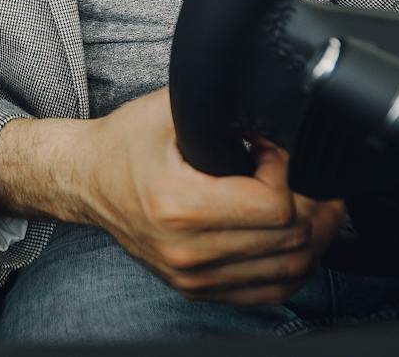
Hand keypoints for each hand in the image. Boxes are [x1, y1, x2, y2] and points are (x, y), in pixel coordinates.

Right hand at [85, 89, 342, 305]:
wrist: (86, 181)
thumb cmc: (124, 144)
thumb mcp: (170, 109)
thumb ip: (225, 107)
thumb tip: (279, 113)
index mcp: (179, 205)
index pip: (275, 207)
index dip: (290, 174)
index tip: (275, 153)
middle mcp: (187, 251)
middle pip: (291, 241)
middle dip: (312, 203)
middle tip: (305, 176)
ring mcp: (193, 277)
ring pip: (290, 271)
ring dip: (312, 238)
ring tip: (310, 205)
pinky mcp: (198, 290)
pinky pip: (270, 291)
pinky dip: (294, 266)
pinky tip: (293, 238)